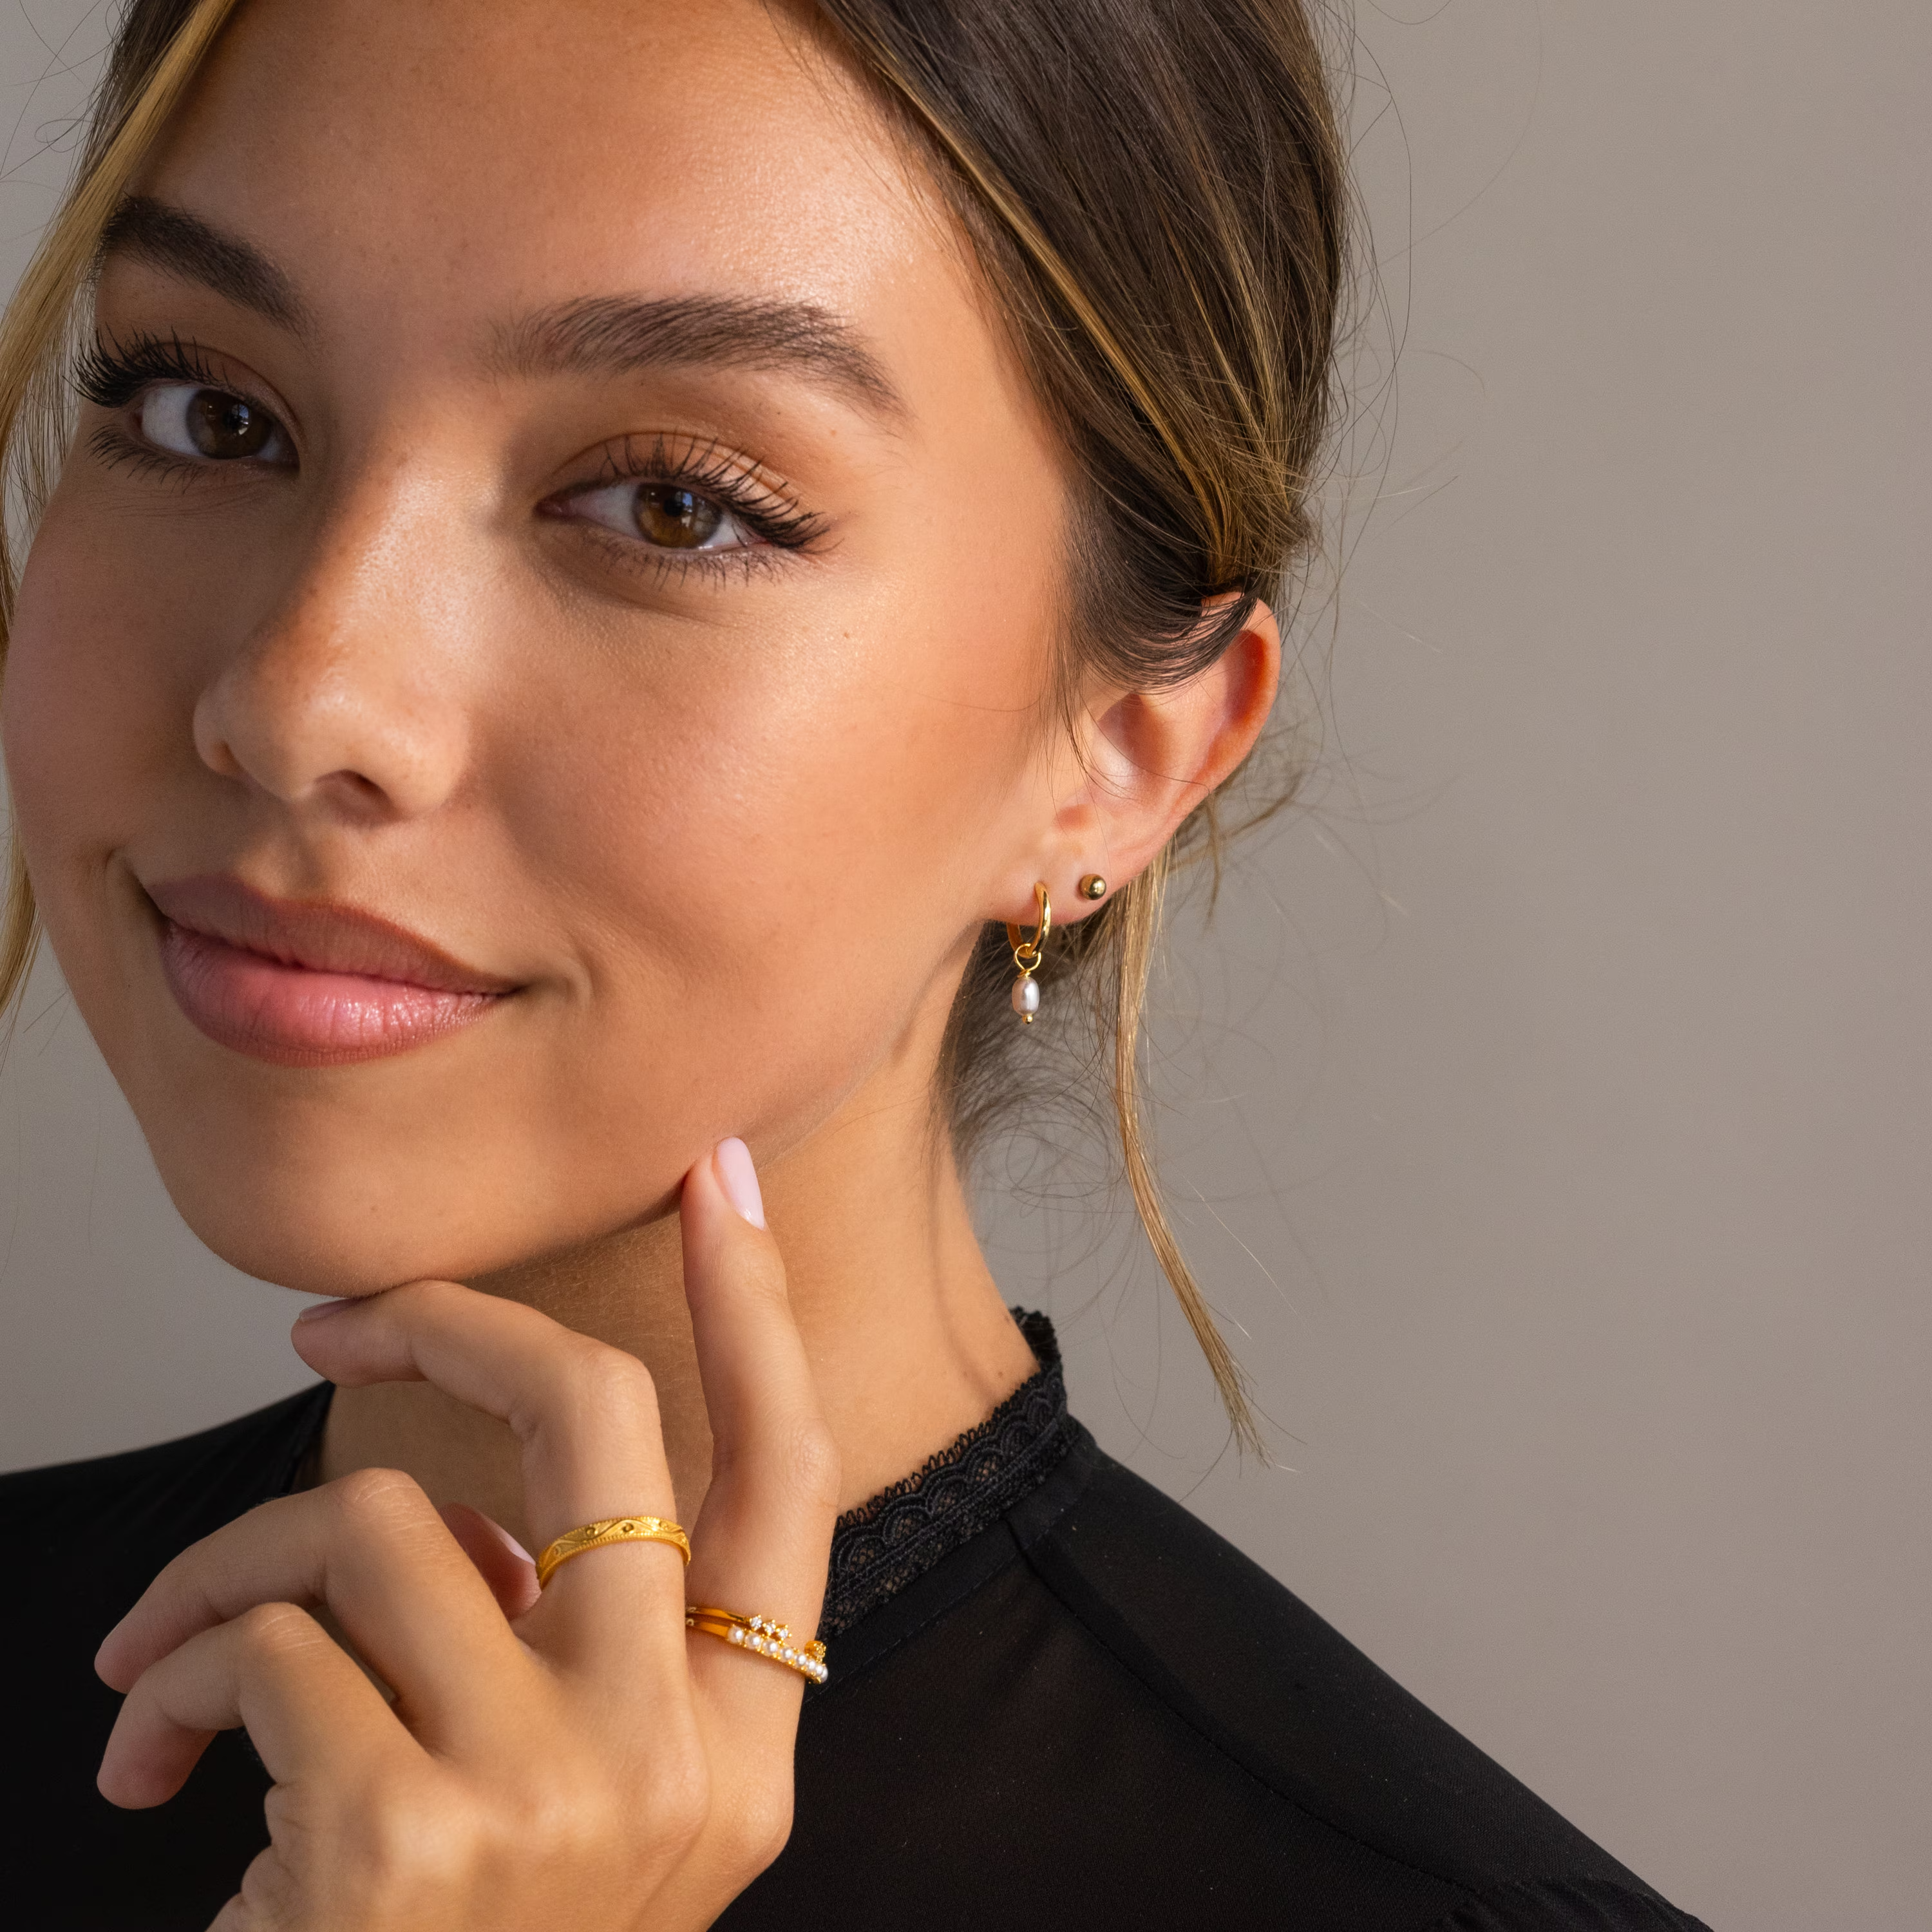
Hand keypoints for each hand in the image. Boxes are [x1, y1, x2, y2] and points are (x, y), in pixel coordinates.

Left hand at [93, 1141, 839, 1930]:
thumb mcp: (588, 1820)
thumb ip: (584, 1660)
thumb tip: (477, 1516)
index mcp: (742, 1744)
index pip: (788, 1472)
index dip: (757, 1305)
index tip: (722, 1176)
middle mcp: (678, 1760)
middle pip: (596, 1421)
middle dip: (455, 1321)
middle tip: (342, 1323)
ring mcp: (554, 1799)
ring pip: (384, 1520)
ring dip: (236, 1561)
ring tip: (167, 1645)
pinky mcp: (403, 1837)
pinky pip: (268, 1641)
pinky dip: (175, 1665)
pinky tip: (150, 1750)